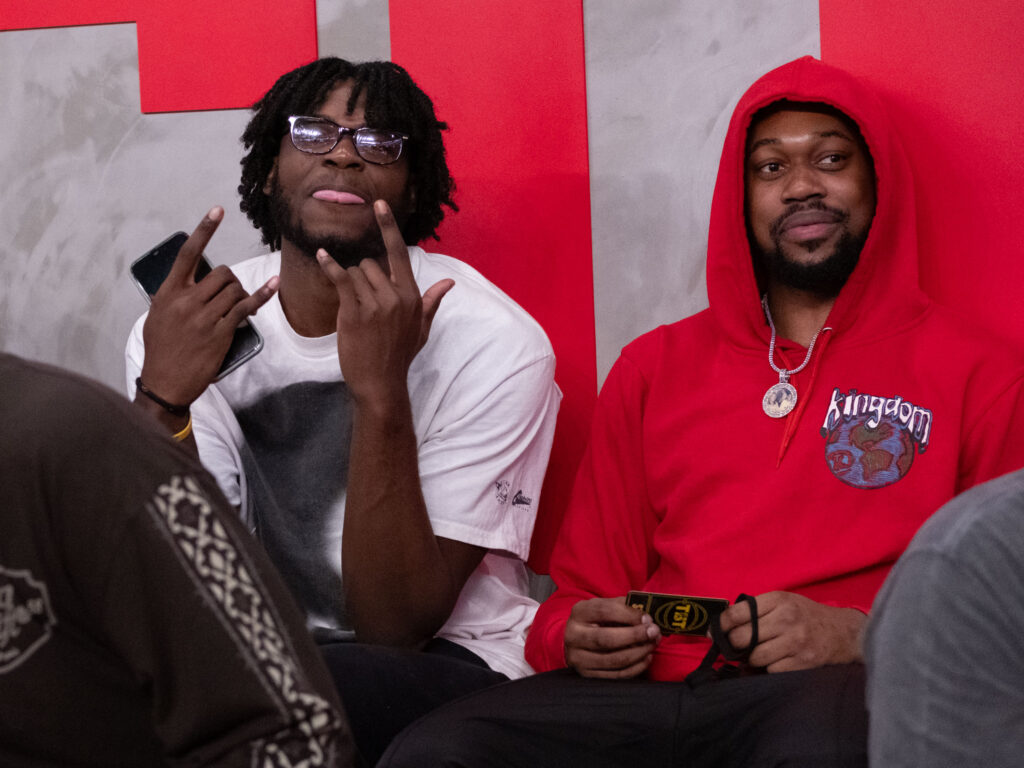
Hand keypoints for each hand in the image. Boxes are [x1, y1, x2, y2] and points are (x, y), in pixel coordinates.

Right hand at [140, 206, 277, 405]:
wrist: (166, 382)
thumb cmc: (161, 349)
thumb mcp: (157, 317)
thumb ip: (173, 297)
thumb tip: (188, 283)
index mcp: (168, 293)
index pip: (188, 254)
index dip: (204, 230)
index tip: (218, 210)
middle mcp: (187, 301)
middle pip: (221, 273)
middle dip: (230, 280)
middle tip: (228, 294)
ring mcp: (205, 317)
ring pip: (234, 289)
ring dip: (241, 292)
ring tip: (235, 305)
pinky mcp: (222, 331)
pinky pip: (247, 307)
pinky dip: (262, 294)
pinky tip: (274, 284)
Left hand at [316, 200, 453, 406]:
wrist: (380, 383)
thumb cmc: (400, 355)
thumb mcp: (421, 328)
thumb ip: (432, 301)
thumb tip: (449, 282)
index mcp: (412, 296)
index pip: (399, 254)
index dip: (388, 227)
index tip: (380, 204)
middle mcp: (396, 295)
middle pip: (370, 264)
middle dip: (363, 277)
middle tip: (363, 303)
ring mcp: (375, 303)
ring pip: (355, 273)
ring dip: (350, 285)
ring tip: (355, 309)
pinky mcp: (354, 311)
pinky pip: (340, 279)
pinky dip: (329, 266)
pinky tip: (321, 256)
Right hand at [563, 597, 660, 678]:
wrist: (578, 639)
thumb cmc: (598, 620)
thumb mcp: (605, 607)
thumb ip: (624, 607)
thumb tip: (646, 616)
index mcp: (579, 613)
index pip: (604, 611)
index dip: (629, 615)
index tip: (648, 618)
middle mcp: (574, 636)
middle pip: (607, 639)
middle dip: (635, 636)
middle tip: (654, 632)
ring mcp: (579, 658)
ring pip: (614, 660)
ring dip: (639, 652)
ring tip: (652, 644)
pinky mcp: (587, 675)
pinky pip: (616, 675)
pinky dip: (636, 667)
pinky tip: (646, 657)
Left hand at [717, 591, 865, 672]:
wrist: (844, 632)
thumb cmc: (807, 616)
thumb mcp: (784, 601)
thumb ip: (758, 609)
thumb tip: (725, 625)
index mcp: (778, 600)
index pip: (737, 613)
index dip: (722, 625)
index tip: (717, 631)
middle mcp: (786, 619)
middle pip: (742, 638)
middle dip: (734, 644)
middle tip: (735, 647)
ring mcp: (796, 642)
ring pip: (755, 657)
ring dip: (752, 659)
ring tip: (757, 654)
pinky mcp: (803, 662)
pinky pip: (772, 671)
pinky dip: (769, 669)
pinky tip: (774, 662)